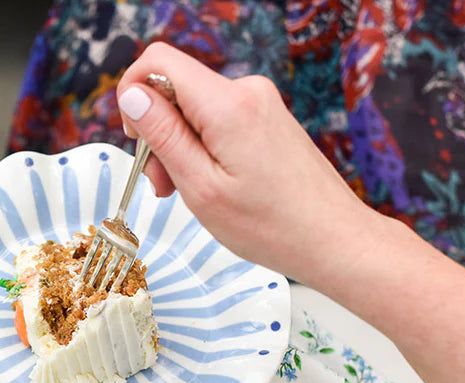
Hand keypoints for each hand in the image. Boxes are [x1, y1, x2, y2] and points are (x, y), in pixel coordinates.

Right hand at [116, 43, 382, 288]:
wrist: (333, 239)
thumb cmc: (271, 225)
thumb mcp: (200, 187)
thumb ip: (163, 135)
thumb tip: (131, 95)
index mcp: (228, 105)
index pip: (158, 62)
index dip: (132, 92)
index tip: (134, 138)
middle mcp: (247, 92)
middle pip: (176, 89)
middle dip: (157, 132)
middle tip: (163, 185)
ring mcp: (260, 103)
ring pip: (195, 109)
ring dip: (180, 147)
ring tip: (189, 193)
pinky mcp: (267, 119)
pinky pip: (218, 120)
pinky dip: (203, 149)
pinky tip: (213, 186)